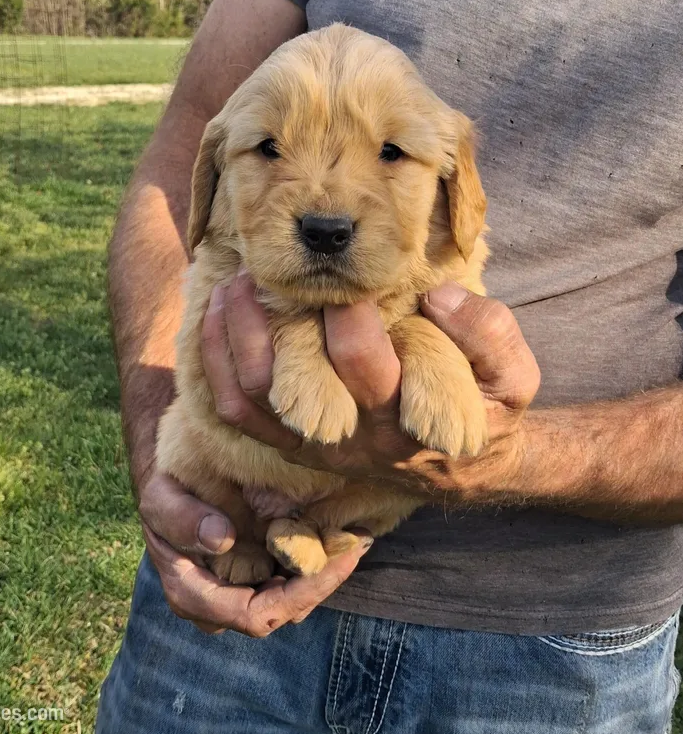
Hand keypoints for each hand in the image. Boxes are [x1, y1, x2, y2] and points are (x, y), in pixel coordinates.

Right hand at [137, 469, 372, 635]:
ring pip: (292, 600)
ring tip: (357, 538)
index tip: (332, 562)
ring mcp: (242, 592)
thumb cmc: (165, 493)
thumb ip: (182, 518)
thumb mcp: (161, 498)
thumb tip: (222, 538)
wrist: (172, 488)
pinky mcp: (258, 576)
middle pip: (282, 612)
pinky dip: (317, 560)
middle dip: (323, 582)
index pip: (254, 615)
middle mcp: (222, 606)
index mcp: (195, 596)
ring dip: (326, 573)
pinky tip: (339, 535)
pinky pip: (292, 579)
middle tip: (357, 544)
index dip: (298, 595)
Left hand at [202, 269, 539, 500]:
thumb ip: (491, 334)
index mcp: (408, 418)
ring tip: (236, 283)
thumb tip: (437, 297)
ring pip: (255, 397)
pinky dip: (219, 362)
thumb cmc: (484, 409)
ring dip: (235, 337)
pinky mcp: (290, 444)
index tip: (347, 275)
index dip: (348, 314)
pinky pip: (238, 410)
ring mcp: (315, 445)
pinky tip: (219, 315)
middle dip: (285, 318)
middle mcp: (354, 438)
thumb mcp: (514, 378)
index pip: (366, 365)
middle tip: (276, 269)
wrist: (459, 465)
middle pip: (299, 382)